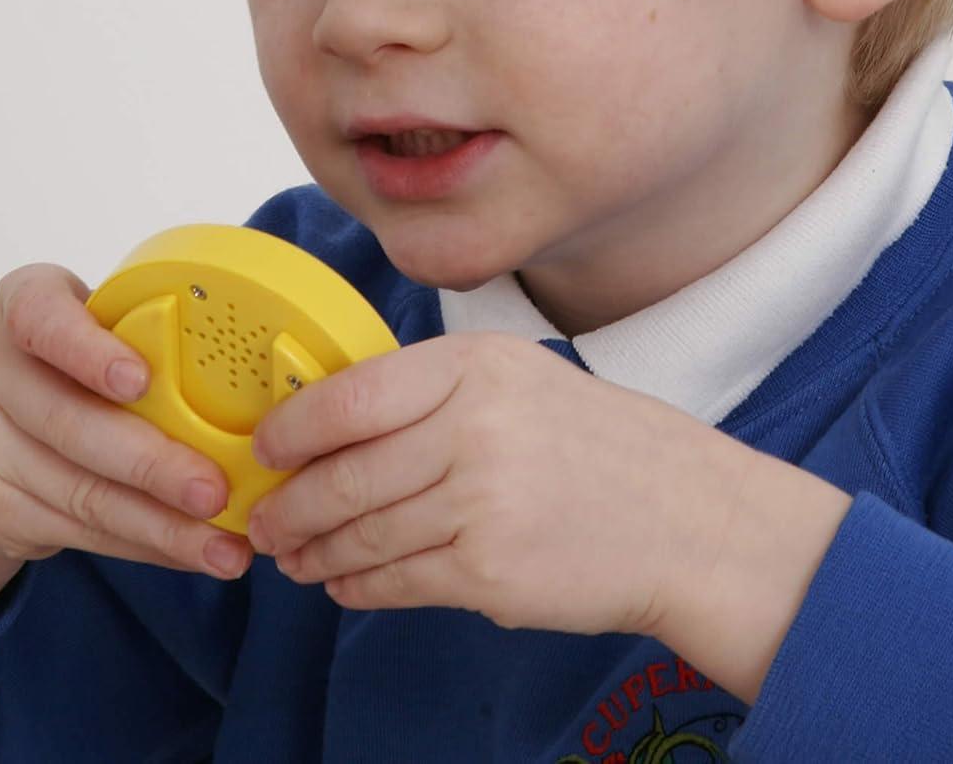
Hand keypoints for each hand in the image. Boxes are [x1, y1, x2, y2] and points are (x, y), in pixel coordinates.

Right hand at [0, 262, 254, 579]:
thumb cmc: (72, 360)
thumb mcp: (95, 323)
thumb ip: (143, 334)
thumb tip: (251, 380)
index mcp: (20, 301)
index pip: (40, 315)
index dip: (88, 350)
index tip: (140, 381)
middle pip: (69, 423)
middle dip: (152, 464)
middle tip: (217, 492)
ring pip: (78, 492)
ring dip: (160, 526)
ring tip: (224, 547)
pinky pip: (76, 531)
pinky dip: (142, 544)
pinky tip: (187, 551)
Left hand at [245, 332, 740, 636]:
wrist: (686, 518)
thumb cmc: (599, 444)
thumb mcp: (518, 379)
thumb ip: (432, 392)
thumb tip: (333, 425)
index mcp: (475, 365)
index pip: (350, 397)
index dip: (292, 428)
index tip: (266, 449)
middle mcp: (474, 427)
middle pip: (345, 475)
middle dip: (290, 506)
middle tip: (266, 522)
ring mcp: (481, 503)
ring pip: (363, 535)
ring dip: (317, 552)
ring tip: (297, 558)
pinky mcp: (489, 573)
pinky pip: (397, 582)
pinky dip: (359, 586)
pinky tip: (345, 583)